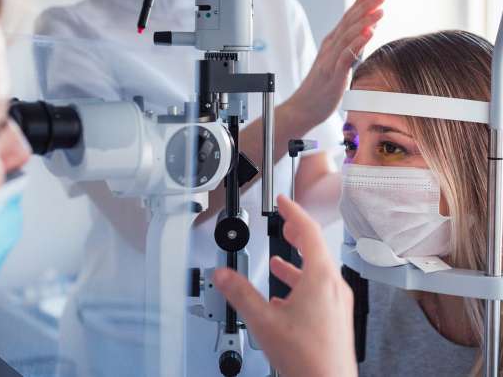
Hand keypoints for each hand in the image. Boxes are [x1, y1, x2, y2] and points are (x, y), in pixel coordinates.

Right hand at [214, 195, 356, 376]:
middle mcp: (334, 287)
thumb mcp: (264, 320)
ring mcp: (337, 303)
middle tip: (284, 223)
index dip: (294, 212)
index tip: (284, 201)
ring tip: (278, 260)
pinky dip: (301, 284)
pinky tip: (285, 297)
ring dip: (296, 262)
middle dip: (296, 234)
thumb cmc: (308, 357)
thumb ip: (240, 293)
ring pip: (317, 271)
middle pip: (316, 248)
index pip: (309, 231)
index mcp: (321, 278)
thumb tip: (223, 275)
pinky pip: (319, 290)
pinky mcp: (335, 318)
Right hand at [294, 0, 384, 124]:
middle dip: (365, 8)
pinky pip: (345, 57)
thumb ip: (347, 50)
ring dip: (364, 23)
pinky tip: (368, 34)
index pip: (345, 20)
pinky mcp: (333, 76)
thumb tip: (362, 38)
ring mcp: (330, 62)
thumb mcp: (334, 65)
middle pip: (348, 24)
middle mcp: (329, 50)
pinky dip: (356, 44)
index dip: (358, 4)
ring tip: (378, 11)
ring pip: (347, 37)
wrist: (302, 108)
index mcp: (330, 46)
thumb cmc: (319, 89)